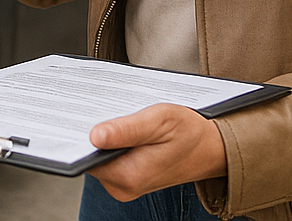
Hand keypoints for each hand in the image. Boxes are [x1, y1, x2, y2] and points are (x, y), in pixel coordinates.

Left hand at [86, 104, 227, 201]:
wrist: (212, 149)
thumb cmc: (190, 133)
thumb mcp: (160, 121)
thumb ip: (128, 129)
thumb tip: (94, 136)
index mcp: (128, 176)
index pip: (85, 155)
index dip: (79, 131)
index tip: (80, 110)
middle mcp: (122, 186)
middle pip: (89, 154)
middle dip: (91, 129)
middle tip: (103, 106)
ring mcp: (124, 184)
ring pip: (98, 154)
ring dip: (103, 133)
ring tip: (117, 114)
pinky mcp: (127, 177)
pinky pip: (109, 156)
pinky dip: (112, 139)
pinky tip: (122, 125)